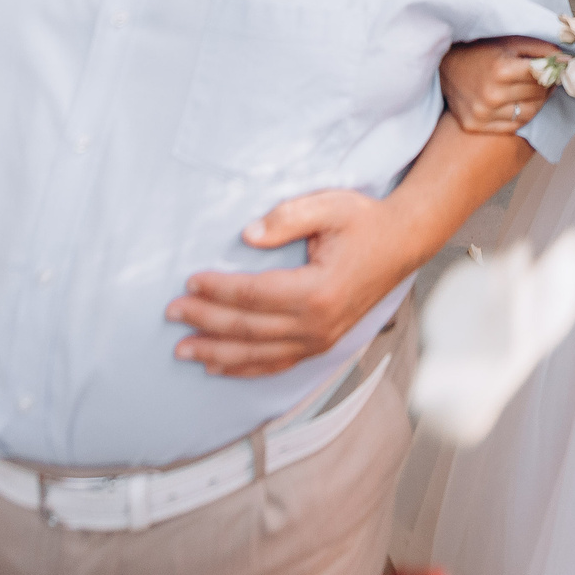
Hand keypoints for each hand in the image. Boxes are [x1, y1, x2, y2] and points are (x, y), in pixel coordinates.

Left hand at [168, 190, 415, 375]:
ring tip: (183, 350)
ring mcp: (321, 339)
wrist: (404, 243)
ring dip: (217, 353)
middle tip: (171, 313)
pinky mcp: (323, 344)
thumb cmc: (364, 221)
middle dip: (205, 322)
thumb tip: (247, 236)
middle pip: (249, 329)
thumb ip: (287, 218)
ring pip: (258, 354)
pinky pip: (277, 363)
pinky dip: (246, 368)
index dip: (218, 289)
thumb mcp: (329, 206)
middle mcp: (317, 324)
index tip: (189, 280)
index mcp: (317, 290)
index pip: (253, 295)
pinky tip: (220, 367)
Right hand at [438, 38, 554, 135]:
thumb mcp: (510, 42)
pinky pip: (513, 126)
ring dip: (537, 101)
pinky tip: (517, 102)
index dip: (552, 71)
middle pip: (538, 95)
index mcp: (501, 70)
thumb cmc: (480, 50)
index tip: (555, 68)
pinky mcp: (475, 125)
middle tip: (544, 78)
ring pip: (529, 113)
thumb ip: (540, 49)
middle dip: (545, 85)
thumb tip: (567, 59)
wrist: (444, 66)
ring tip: (531, 90)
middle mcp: (492, 95)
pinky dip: (521, 115)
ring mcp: (482, 113)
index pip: (543, 76)